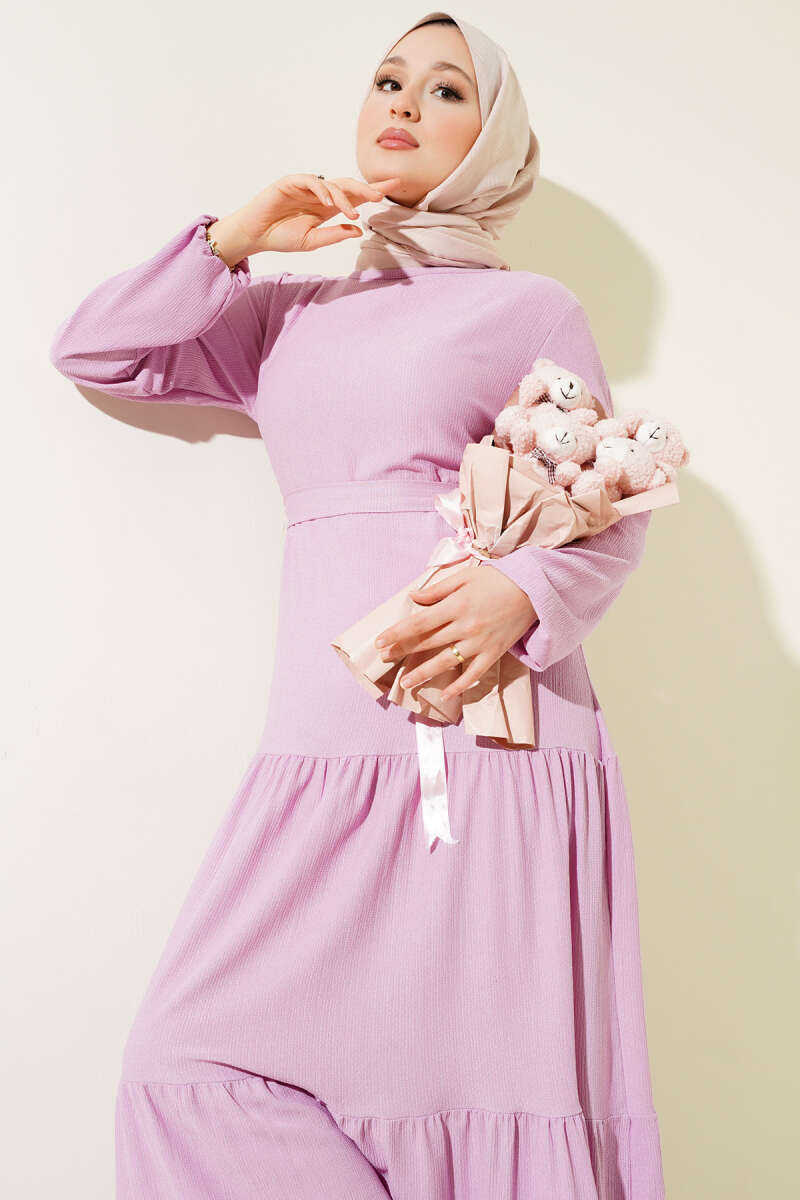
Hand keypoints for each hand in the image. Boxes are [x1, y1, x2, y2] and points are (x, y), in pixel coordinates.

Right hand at [208, 174, 401, 264]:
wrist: (255, 236)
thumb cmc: (281, 237)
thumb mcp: (312, 241)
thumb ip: (334, 235)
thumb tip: (359, 231)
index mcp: (328, 208)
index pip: (355, 197)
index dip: (374, 190)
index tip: (395, 186)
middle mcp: (320, 195)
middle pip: (348, 186)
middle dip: (366, 189)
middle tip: (380, 195)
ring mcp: (305, 187)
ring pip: (332, 184)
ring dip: (344, 198)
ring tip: (352, 213)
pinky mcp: (290, 182)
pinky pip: (310, 181)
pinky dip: (321, 190)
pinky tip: (329, 203)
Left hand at [373, 563, 536, 701]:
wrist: (534, 589)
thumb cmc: (497, 579)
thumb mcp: (465, 577)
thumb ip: (437, 589)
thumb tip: (414, 598)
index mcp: (456, 605)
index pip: (419, 622)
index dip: (397, 633)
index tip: (380, 642)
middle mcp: (465, 626)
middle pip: (428, 643)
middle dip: (403, 652)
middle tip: (384, 659)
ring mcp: (479, 643)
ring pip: (446, 662)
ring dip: (424, 674)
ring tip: (406, 683)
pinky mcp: (493, 653)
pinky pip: (474, 674)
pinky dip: (459, 685)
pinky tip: (445, 693)